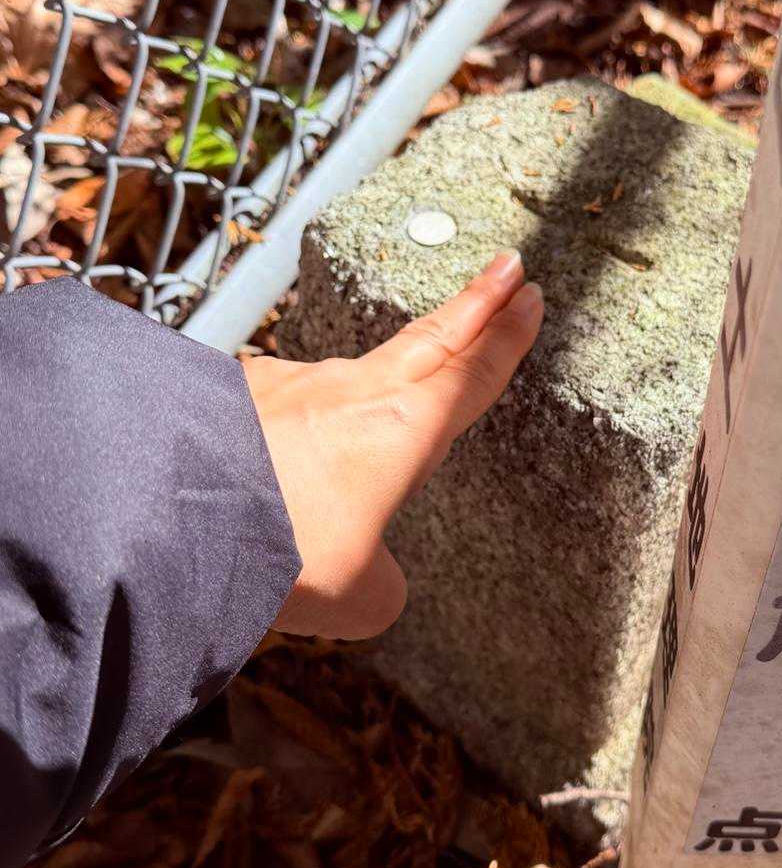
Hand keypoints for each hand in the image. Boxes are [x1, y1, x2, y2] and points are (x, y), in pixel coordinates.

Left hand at [242, 251, 541, 638]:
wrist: (163, 519)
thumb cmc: (276, 556)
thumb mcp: (359, 598)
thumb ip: (382, 583)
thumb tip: (371, 573)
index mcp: (401, 432)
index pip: (471, 375)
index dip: (506, 338)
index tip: (530, 299)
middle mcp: (348, 393)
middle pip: (427, 340)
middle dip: (473, 304)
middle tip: (508, 269)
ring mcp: (285, 386)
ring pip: (339, 387)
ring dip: (359, 400)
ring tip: (347, 458)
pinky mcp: (229, 396)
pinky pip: (272, 417)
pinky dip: (281, 441)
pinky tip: (262, 478)